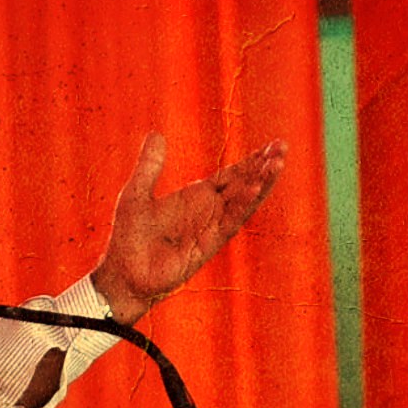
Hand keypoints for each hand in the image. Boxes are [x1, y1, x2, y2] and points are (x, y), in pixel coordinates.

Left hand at [92, 133, 285, 324]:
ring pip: (244, 201)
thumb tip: (156, 133)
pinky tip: (256, 187)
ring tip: (278, 162)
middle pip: (244, 184)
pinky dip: (243, 204)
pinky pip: (230, 220)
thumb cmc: (130, 237)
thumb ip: (149, 165)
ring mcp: (211, 227)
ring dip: (262, 182)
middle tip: (283, 146)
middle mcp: (209, 211)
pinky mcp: (208, 243)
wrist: (124, 273)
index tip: (273, 145)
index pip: (232, 175)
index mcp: (197, 197)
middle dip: (264, 166)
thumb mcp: (137, 193)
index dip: (252, 161)